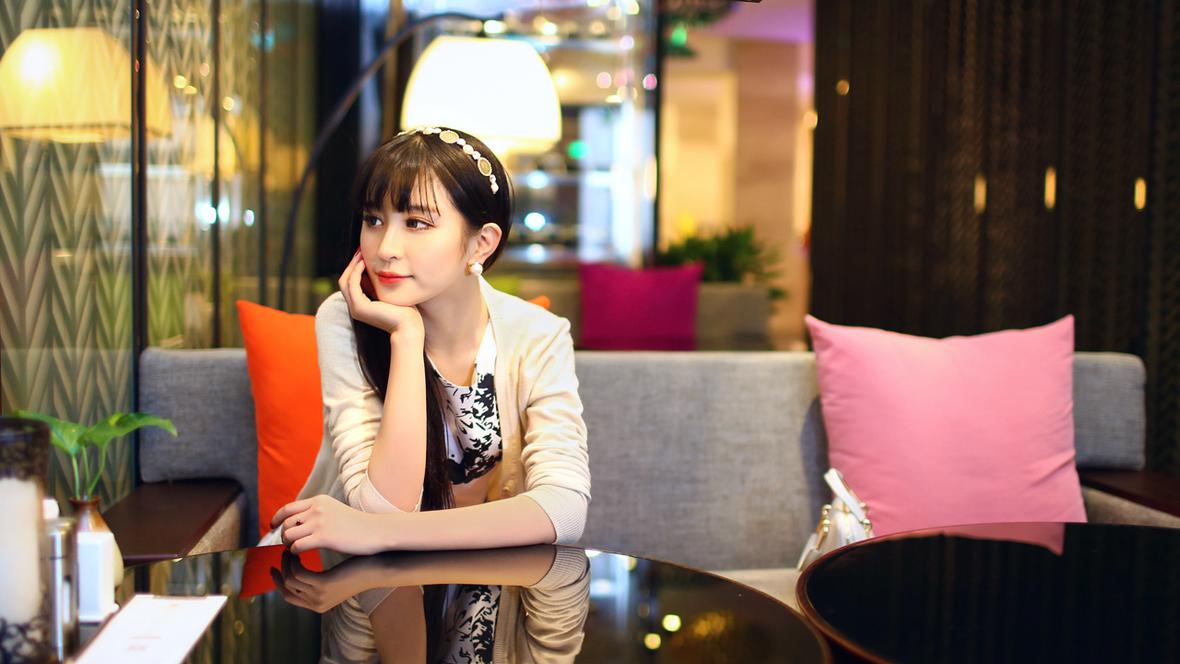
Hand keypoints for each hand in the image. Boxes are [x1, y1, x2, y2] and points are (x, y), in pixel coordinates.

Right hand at [271, 551, 374, 612]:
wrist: (377, 568)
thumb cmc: (357, 569)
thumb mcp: (333, 579)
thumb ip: (316, 580)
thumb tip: (297, 570)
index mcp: (317, 605)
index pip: (288, 597)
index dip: (278, 582)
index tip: (273, 568)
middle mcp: (316, 604)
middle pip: (286, 588)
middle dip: (281, 569)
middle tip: (282, 553)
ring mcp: (319, 596)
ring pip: (290, 578)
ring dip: (287, 561)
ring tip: (292, 547)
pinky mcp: (323, 585)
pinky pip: (298, 572)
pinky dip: (295, 559)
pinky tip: (300, 548)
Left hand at [272, 494, 390, 554]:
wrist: (377, 531)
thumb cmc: (358, 525)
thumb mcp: (335, 511)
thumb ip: (317, 512)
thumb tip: (298, 523)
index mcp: (319, 501)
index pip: (288, 508)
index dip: (276, 519)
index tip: (272, 528)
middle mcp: (317, 508)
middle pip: (286, 523)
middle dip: (283, 536)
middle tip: (288, 545)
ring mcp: (320, 522)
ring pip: (288, 535)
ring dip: (288, 545)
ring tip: (294, 551)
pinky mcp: (323, 537)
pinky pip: (297, 546)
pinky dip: (295, 553)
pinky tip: (301, 556)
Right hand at [339, 251, 423, 338]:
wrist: (409, 327)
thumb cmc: (405, 311)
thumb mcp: (389, 294)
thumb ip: (380, 285)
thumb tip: (377, 269)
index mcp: (361, 306)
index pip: (351, 283)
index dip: (354, 267)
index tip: (363, 253)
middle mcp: (355, 308)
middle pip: (344, 280)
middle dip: (351, 264)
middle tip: (360, 249)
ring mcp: (355, 308)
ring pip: (345, 281)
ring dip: (352, 265)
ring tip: (361, 252)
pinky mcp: (359, 307)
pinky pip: (352, 284)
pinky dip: (356, 271)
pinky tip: (364, 262)